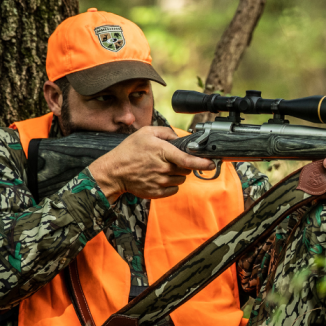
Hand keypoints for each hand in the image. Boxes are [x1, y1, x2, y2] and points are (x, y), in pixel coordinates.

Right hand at [89, 126, 214, 202]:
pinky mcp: (157, 193)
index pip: (188, 159)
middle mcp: (163, 168)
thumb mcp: (145, 133)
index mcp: (162, 152)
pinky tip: (159, 178)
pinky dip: (170, 185)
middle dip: (184, 164)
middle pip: (186, 169)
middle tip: (170, 160)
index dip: (202, 162)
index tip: (211, 163)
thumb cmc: (128, 151)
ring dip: (176, 174)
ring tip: (162, 168)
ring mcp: (160, 182)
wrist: (114, 172)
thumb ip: (165, 132)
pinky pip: (173, 190)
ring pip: (181, 180)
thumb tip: (179, 137)